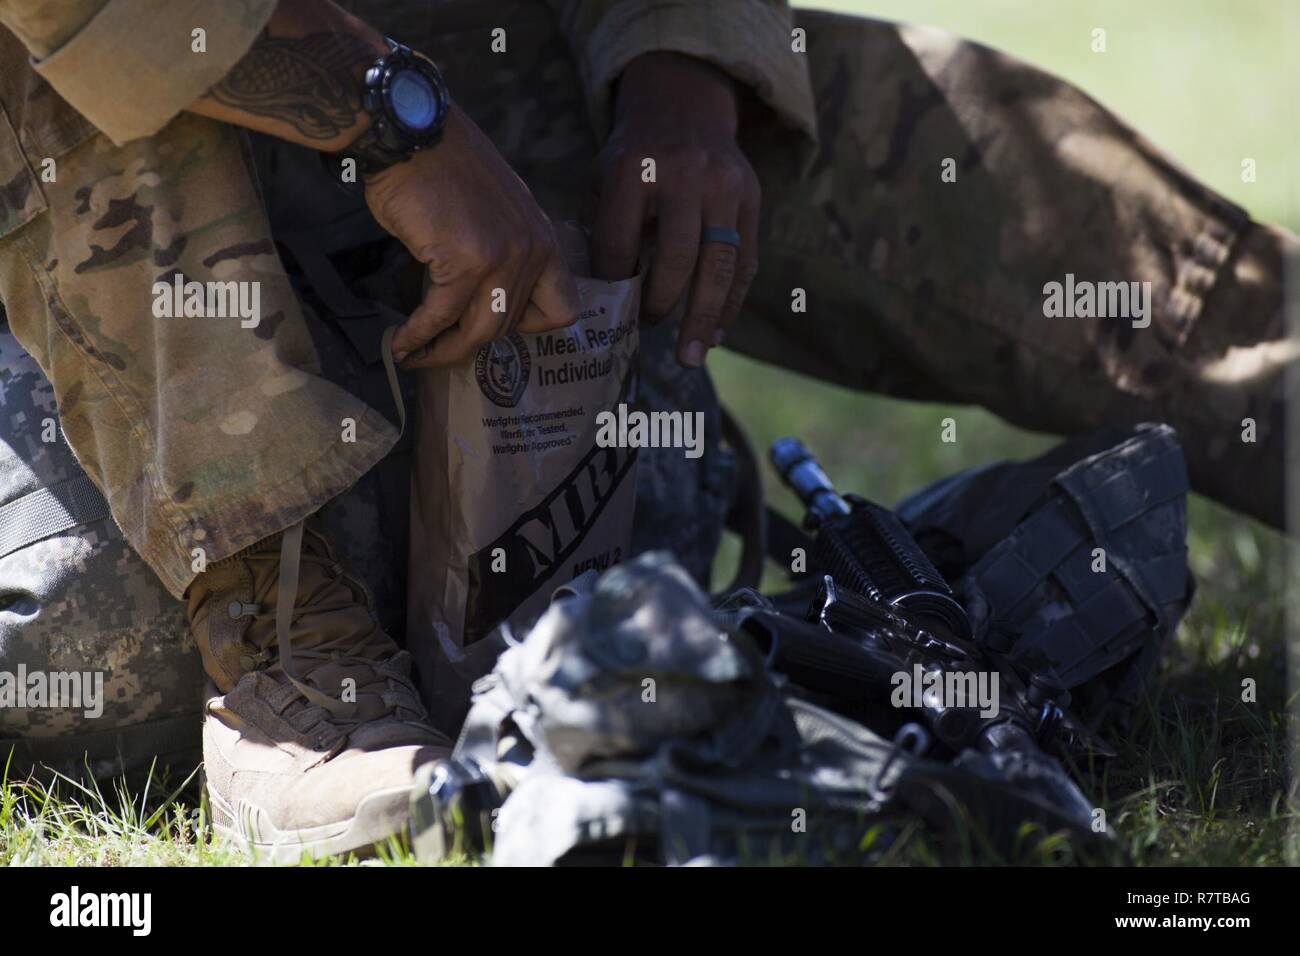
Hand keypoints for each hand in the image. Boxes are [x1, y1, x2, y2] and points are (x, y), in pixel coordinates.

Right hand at [364, 105, 579, 366]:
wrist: (410, 132)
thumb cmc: (441, 168)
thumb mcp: (495, 211)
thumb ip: (503, 252)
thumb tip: (483, 300)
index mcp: (544, 239)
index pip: (562, 310)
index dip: (527, 327)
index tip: (490, 325)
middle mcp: (533, 250)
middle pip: (510, 326)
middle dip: (470, 342)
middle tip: (438, 351)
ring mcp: (504, 257)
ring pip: (479, 330)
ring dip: (444, 351)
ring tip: (417, 357)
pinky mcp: (467, 261)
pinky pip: (442, 316)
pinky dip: (418, 336)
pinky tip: (401, 344)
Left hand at [591, 53, 760, 366]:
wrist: (684, 105)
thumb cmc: (633, 158)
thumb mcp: (603, 177)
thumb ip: (600, 230)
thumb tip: (598, 302)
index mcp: (632, 168)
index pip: (621, 240)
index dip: (615, 281)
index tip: (610, 309)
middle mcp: (683, 174)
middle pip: (677, 255)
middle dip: (661, 302)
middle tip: (646, 333)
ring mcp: (723, 186)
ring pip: (719, 263)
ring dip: (704, 316)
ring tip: (692, 356)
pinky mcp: (751, 198)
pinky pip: (744, 261)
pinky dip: (730, 302)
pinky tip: (716, 333)